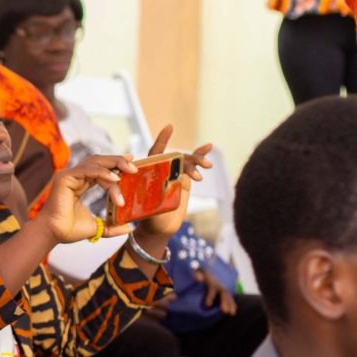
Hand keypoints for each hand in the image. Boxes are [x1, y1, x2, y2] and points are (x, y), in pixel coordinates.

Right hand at [36, 154, 137, 243]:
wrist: (53, 234)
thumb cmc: (69, 230)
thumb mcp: (98, 227)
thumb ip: (112, 226)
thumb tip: (130, 229)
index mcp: (80, 184)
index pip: (100, 169)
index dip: (116, 165)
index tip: (132, 166)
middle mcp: (74, 177)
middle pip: (99, 161)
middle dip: (118, 161)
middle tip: (135, 167)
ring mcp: (68, 175)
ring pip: (95, 162)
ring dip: (114, 164)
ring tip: (130, 171)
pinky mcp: (65, 178)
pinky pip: (87, 170)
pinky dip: (103, 173)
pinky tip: (115, 179)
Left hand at [133, 125, 212, 243]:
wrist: (159, 228)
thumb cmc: (148, 219)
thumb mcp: (147, 209)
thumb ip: (154, 199)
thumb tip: (160, 190)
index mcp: (149, 173)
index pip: (154, 154)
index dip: (162, 140)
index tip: (170, 127)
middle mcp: (160, 170)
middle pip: (175, 157)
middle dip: (188, 160)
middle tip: (199, 170)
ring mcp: (172, 173)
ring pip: (186, 161)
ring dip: (197, 160)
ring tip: (207, 166)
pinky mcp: (183, 179)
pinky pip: (192, 165)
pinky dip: (200, 157)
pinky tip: (209, 149)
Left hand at [197, 269, 237, 315]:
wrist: (205, 273)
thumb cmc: (198, 275)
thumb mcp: (196, 274)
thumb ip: (196, 276)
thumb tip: (198, 279)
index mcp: (210, 280)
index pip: (212, 288)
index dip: (210, 296)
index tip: (207, 305)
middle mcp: (218, 284)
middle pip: (223, 293)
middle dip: (224, 302)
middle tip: (224, 311)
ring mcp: (223, 288)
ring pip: (228, 296)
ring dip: (230, 305)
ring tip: (231, 314)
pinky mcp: (224, 292)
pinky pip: (230, 298)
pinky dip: (232, 305)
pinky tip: (232, 313)